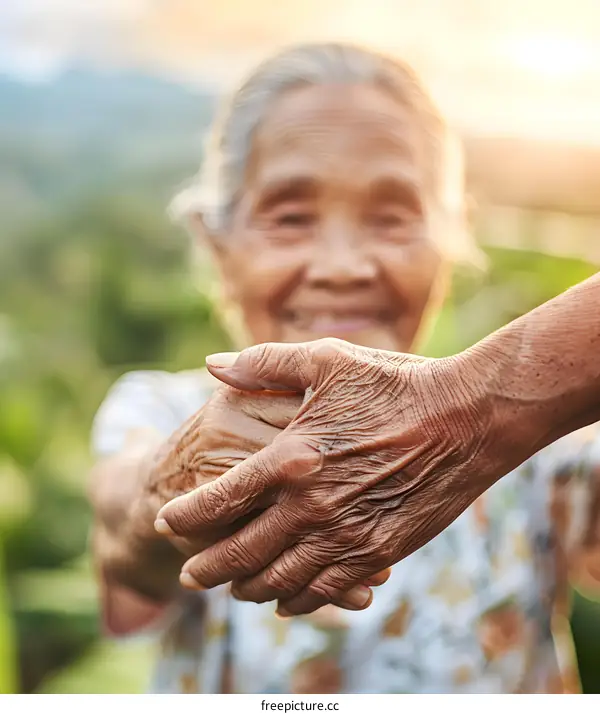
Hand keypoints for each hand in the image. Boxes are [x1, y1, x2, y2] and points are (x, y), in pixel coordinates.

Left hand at [156, 338, 509, 615]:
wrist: (468, 418)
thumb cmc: (397, 383)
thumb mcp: (327, 361)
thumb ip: (263, 363)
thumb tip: (211, 363)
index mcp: (292, 458)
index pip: (220, 499)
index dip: (186, 515)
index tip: (166, 522)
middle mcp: (312, 506)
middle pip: (242, 554)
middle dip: (208, 569)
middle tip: (189, 576)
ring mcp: (347, 535)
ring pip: (280, 582)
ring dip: (249, 589)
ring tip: (233, 589)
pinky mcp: (380, 552)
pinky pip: (326, 591)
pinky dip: (298, 600)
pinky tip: (287, 600)